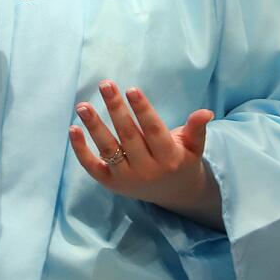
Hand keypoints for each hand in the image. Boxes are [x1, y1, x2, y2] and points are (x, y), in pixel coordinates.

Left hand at [69, 79, 214, 208]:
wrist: (173, 194)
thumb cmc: (181, 160)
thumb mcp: (194, 146)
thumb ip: (196, 129)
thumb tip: (206, 112)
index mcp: (168, 158)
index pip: (153, 131)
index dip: (143, 110)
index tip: (132, 89)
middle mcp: (146, 170)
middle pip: (128, 136)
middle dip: (116, 109)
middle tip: (105, 85)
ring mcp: (126, 178)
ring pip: (108, 149)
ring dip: (94, 127)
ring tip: (83, 106)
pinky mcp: (110, 183)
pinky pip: (92, 166)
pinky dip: (80, 150)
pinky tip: (73, 129)